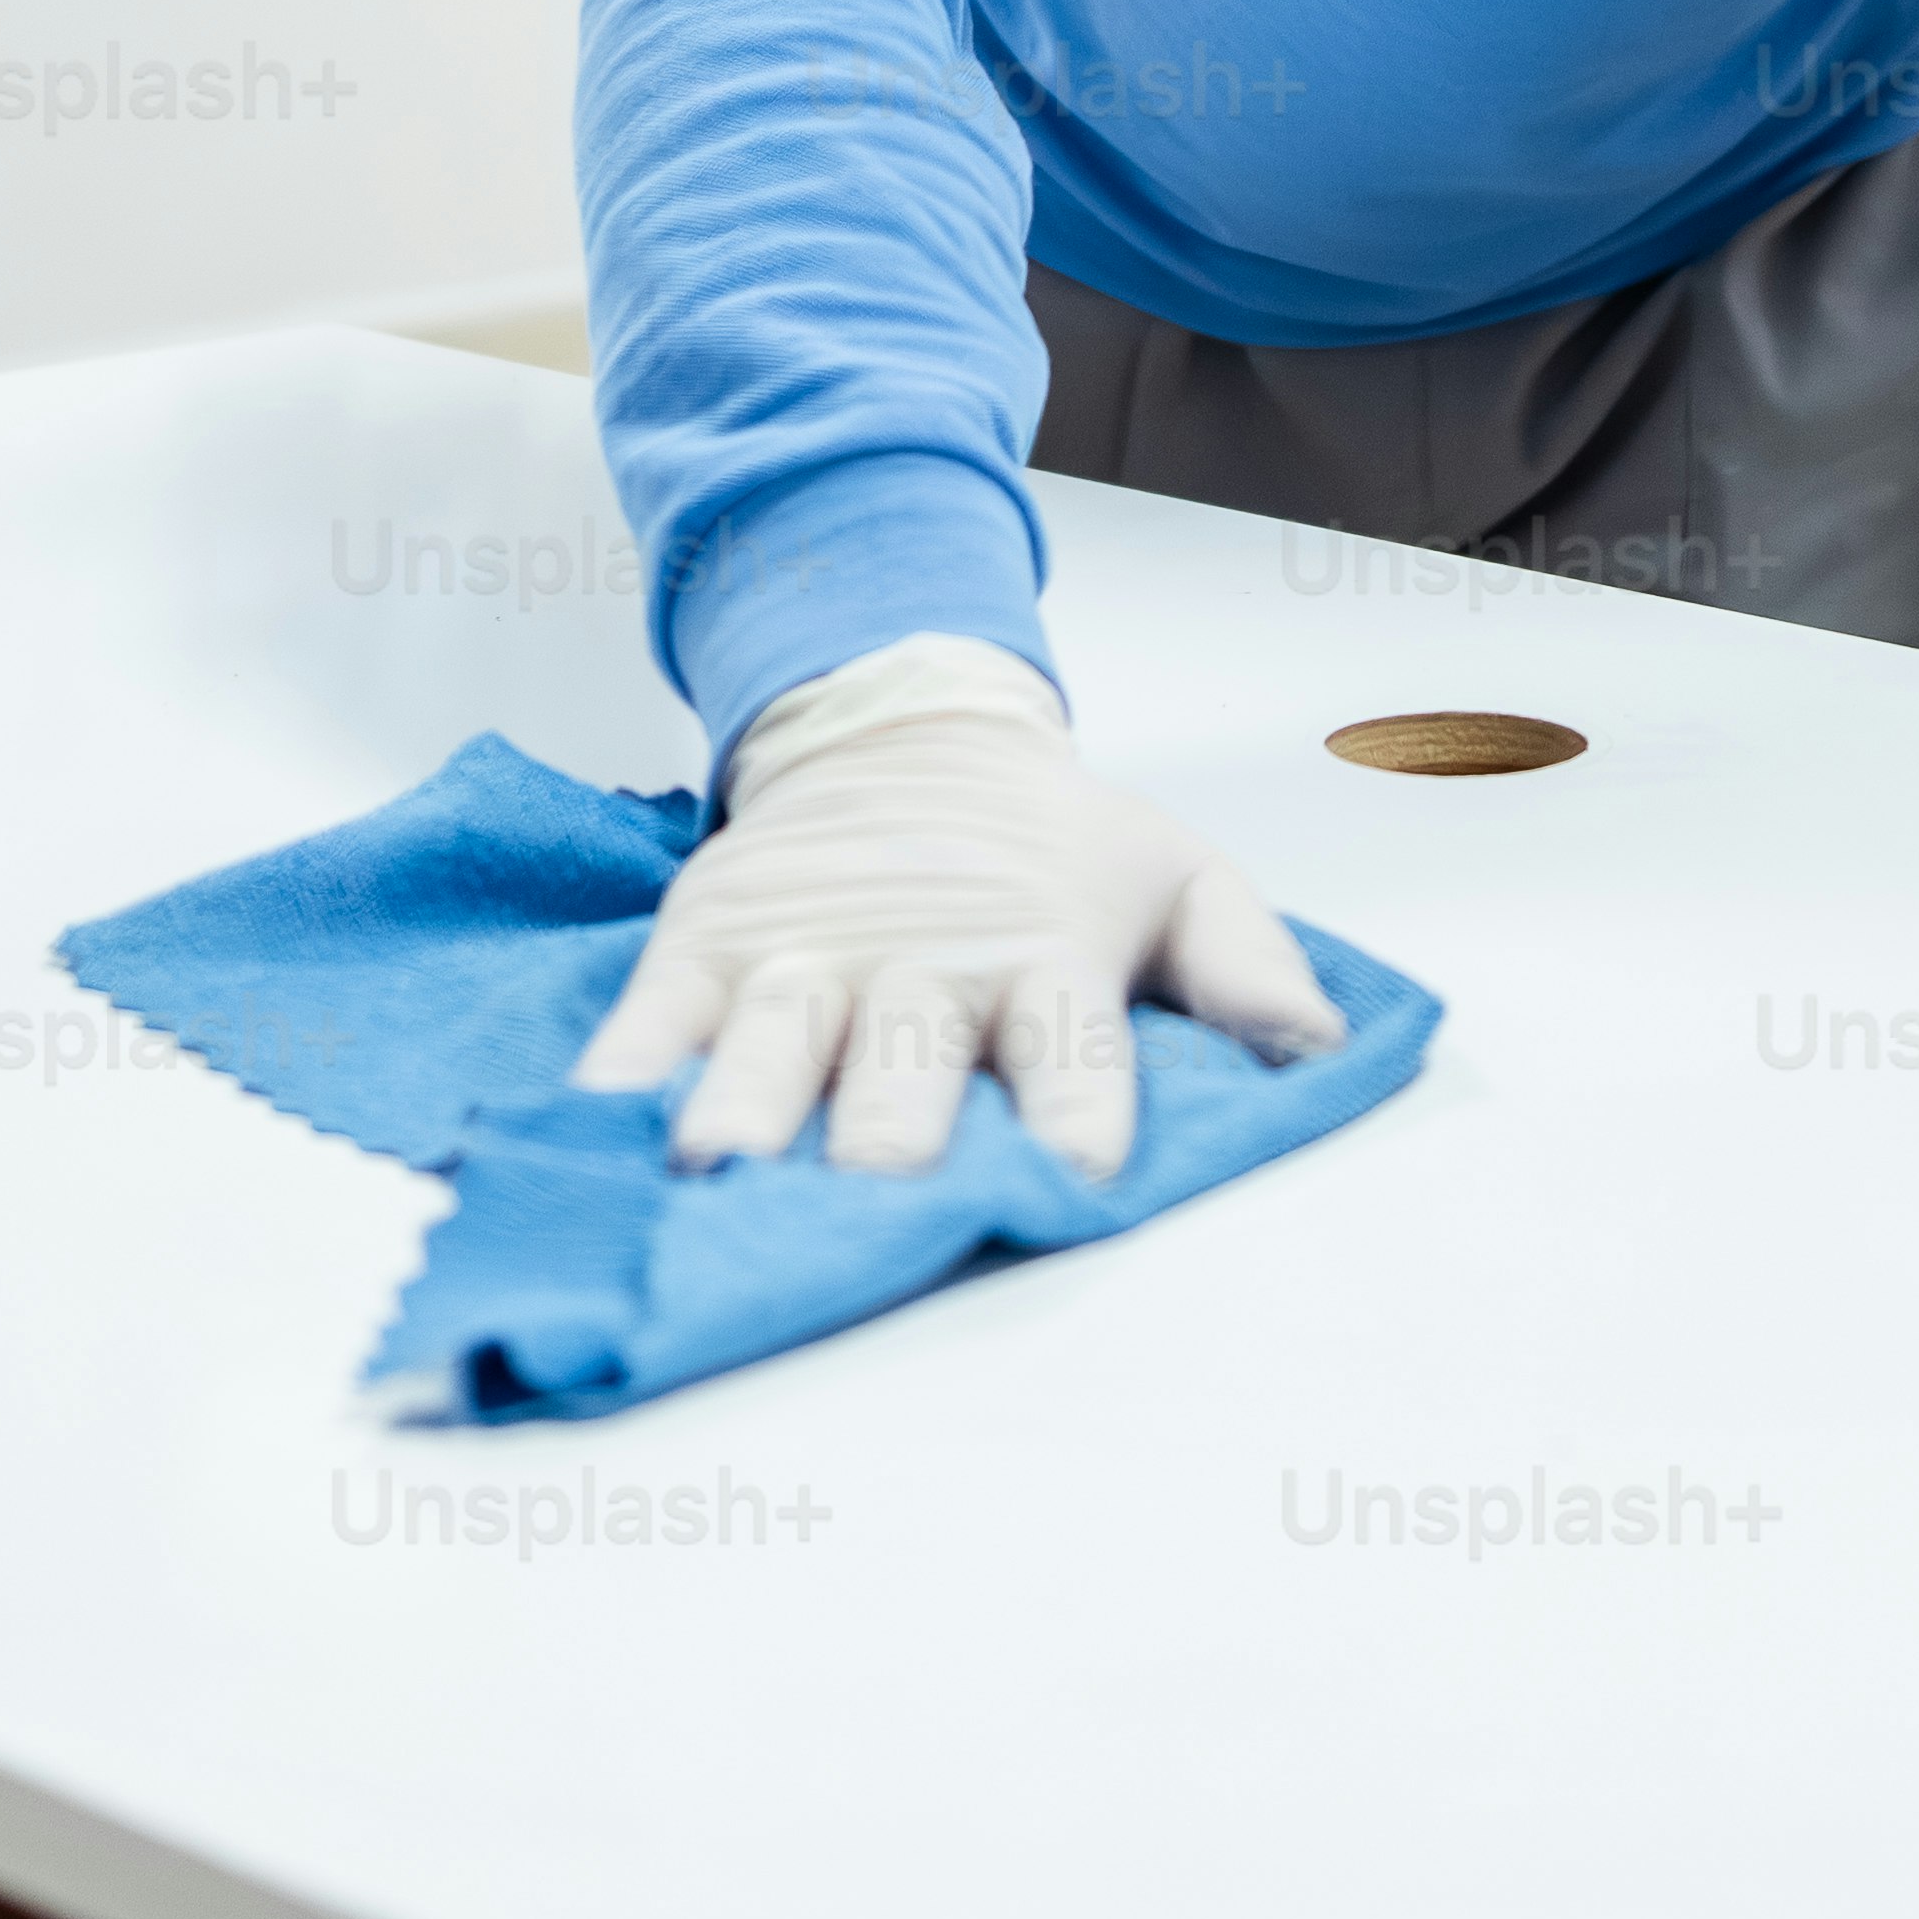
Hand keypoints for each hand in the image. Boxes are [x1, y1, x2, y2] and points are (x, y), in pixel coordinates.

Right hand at [571, 641, 1345, 1183]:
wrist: (906, 728)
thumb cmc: (1052, 841)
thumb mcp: (1173, 874)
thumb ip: (1246, 966)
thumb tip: (1326, 1048)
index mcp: (1041, 958)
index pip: (1071, 1044)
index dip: (1076, 1107)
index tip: (1074, 1172)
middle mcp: (919, 968)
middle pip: (902, 1067)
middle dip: (890, 1135)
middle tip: (874, 1191)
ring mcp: (802, 959)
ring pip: (767, 1049)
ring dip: (742, 1113)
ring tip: (713, 1170)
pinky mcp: (706, 946)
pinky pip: (649, 1023)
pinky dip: (619, 1077)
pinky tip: (593, 1131)